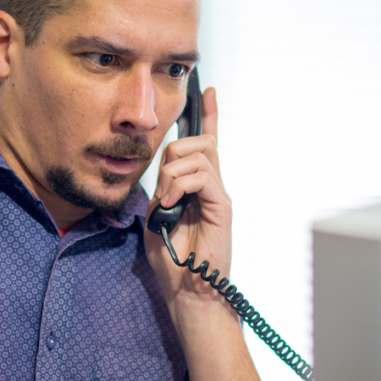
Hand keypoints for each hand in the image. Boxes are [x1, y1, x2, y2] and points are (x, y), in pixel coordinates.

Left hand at [145, 87, 234, 316]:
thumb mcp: (156, 214)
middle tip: (162, 188)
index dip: (208, 115)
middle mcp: (212, 185)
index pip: (206, 143)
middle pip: (196, 142)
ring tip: (167, 202)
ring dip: (172, 175)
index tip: (209, 91)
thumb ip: (162, 188)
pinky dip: (180, 186)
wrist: (187, 289)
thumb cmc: (172, 257)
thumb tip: (164, 171)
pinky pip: (201, 176)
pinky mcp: (223, 206)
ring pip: (196, 155)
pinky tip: (172, 203)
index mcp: (197, 186)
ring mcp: (220, 194)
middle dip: (172, 152)